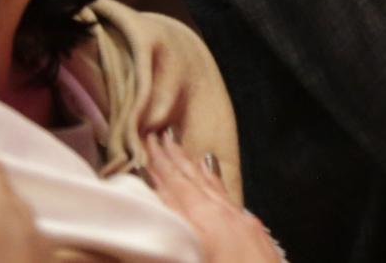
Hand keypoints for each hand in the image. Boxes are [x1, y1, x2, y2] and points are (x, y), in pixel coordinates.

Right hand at [141, 131, 281, 262]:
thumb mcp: (184, 260)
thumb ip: (157, 252)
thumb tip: (127, 239)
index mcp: (204, 226)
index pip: (174, 189)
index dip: (157, 166)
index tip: (145, 143)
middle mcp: (226, 217)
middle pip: (193, 182)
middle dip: (174, 159)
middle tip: (159, 135)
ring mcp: (245, 224)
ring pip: (214, 187)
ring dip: (195, 169)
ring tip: (182, 150)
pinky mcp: (258, 235)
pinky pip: (231, 199)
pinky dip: (217, 184)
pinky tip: (215, 180)